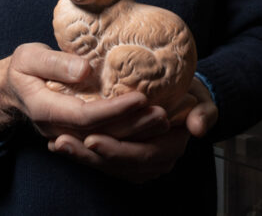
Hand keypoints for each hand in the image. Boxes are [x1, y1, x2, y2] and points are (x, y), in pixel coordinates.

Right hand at [0, 43, 152, 142]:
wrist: (11, 90)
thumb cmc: (22, 68)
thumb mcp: (29, 57)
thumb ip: (54, 63)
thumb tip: (84, 69)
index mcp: (46, 109)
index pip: (86, 116)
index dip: (115, 109)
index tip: (140, 97)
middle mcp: (59, 129)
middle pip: (101, 134)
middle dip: (133, 126)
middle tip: (162, 114)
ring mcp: (68, 135)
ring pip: (105, 141)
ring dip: (136, 134)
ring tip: (164, 121)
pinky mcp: (78, 135)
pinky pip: (105, 140)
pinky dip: (129, 137)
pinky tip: (150, 128)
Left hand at [47, 77, 218, 181]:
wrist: (185, 96)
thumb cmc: (192, 95)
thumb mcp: (202, 99)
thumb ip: (204, 112)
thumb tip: (197, 128)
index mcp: (170, 150)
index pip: (141, 156)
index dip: (116, 150)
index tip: (92, 138)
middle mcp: (152, 163)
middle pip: (117, 165)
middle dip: (89, 156)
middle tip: (62, 142)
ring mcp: (136, 164)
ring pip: (105, 166)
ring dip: (80, 157)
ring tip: (57, 144)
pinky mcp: (122, 158)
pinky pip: (100, 160)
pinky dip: (81, 154)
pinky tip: (60, 144)